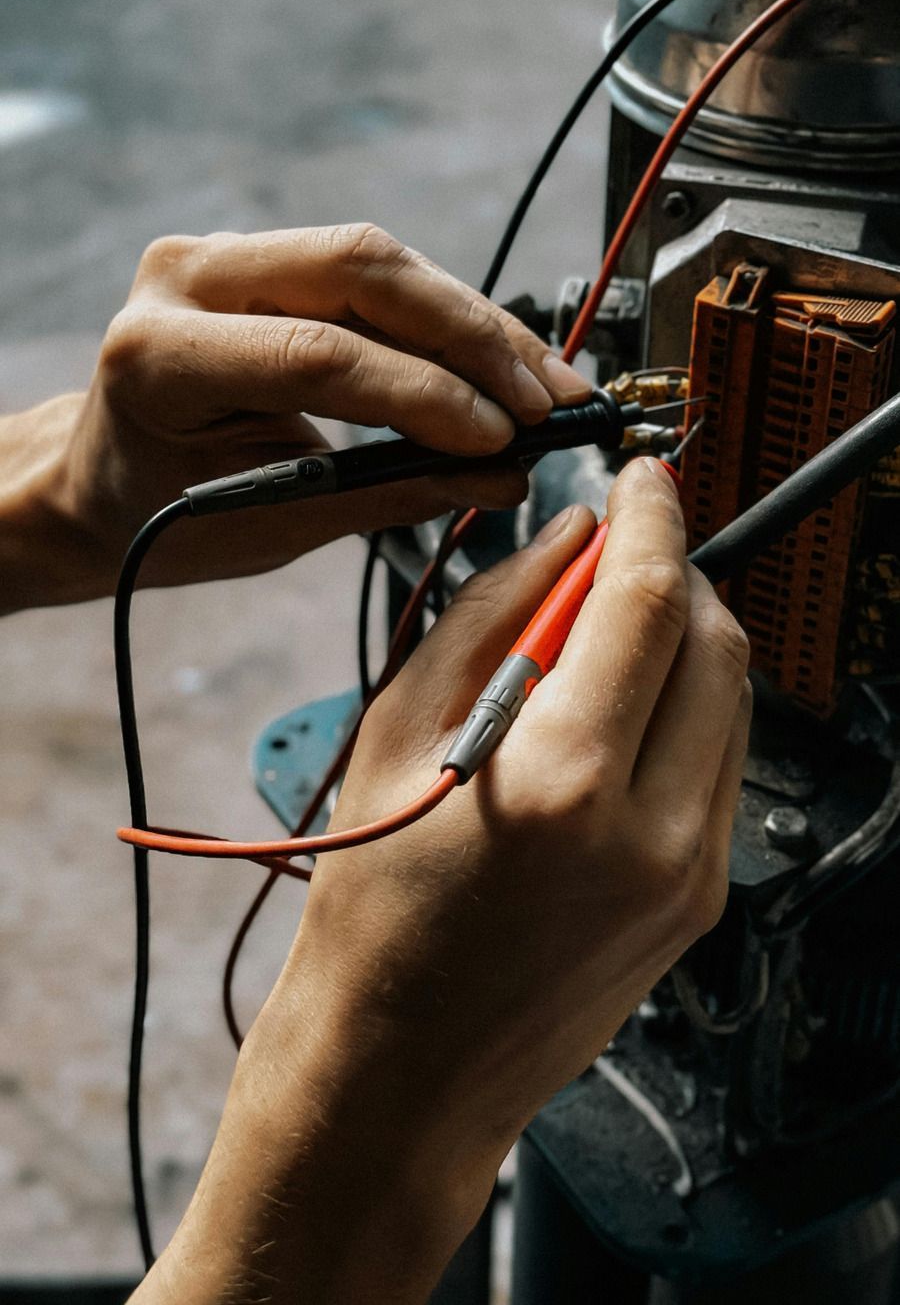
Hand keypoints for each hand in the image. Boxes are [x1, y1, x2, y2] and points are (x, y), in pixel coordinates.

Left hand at [0, 225, 590, 605]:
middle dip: (473, 338)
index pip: (318, 353)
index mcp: (160, 355)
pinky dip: (445, 320)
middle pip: (362, 271)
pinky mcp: (263, 255)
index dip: (425, 393)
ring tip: (547, 385)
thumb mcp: (269, 523)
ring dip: (476, 325)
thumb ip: (386, 490)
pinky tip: (502, 361)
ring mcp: (223, 254)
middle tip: (549, 400)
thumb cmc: (164, 513)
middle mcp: (186, 278)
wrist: (101, 474)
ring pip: (381, 262)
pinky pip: (373, 273)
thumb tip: (502, 474)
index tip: (503, 438)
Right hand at [152, 460, 750, 1303]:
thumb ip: (493, 612)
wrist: (404, 1068)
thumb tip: (567, 536)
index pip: (649, 600)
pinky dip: (686, 710)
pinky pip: (723, 762)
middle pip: (716, 640)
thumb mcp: (397, 729)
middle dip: (677, 572)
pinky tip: (617, 717)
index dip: (654, 516)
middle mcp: (649, 826)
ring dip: (686, 640)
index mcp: (559, 776)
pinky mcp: (702, 898)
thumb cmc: (375, 904)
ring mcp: (690, 871)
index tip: (643, 479)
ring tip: (605, 642)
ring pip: (734, 699)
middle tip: (619, 554)